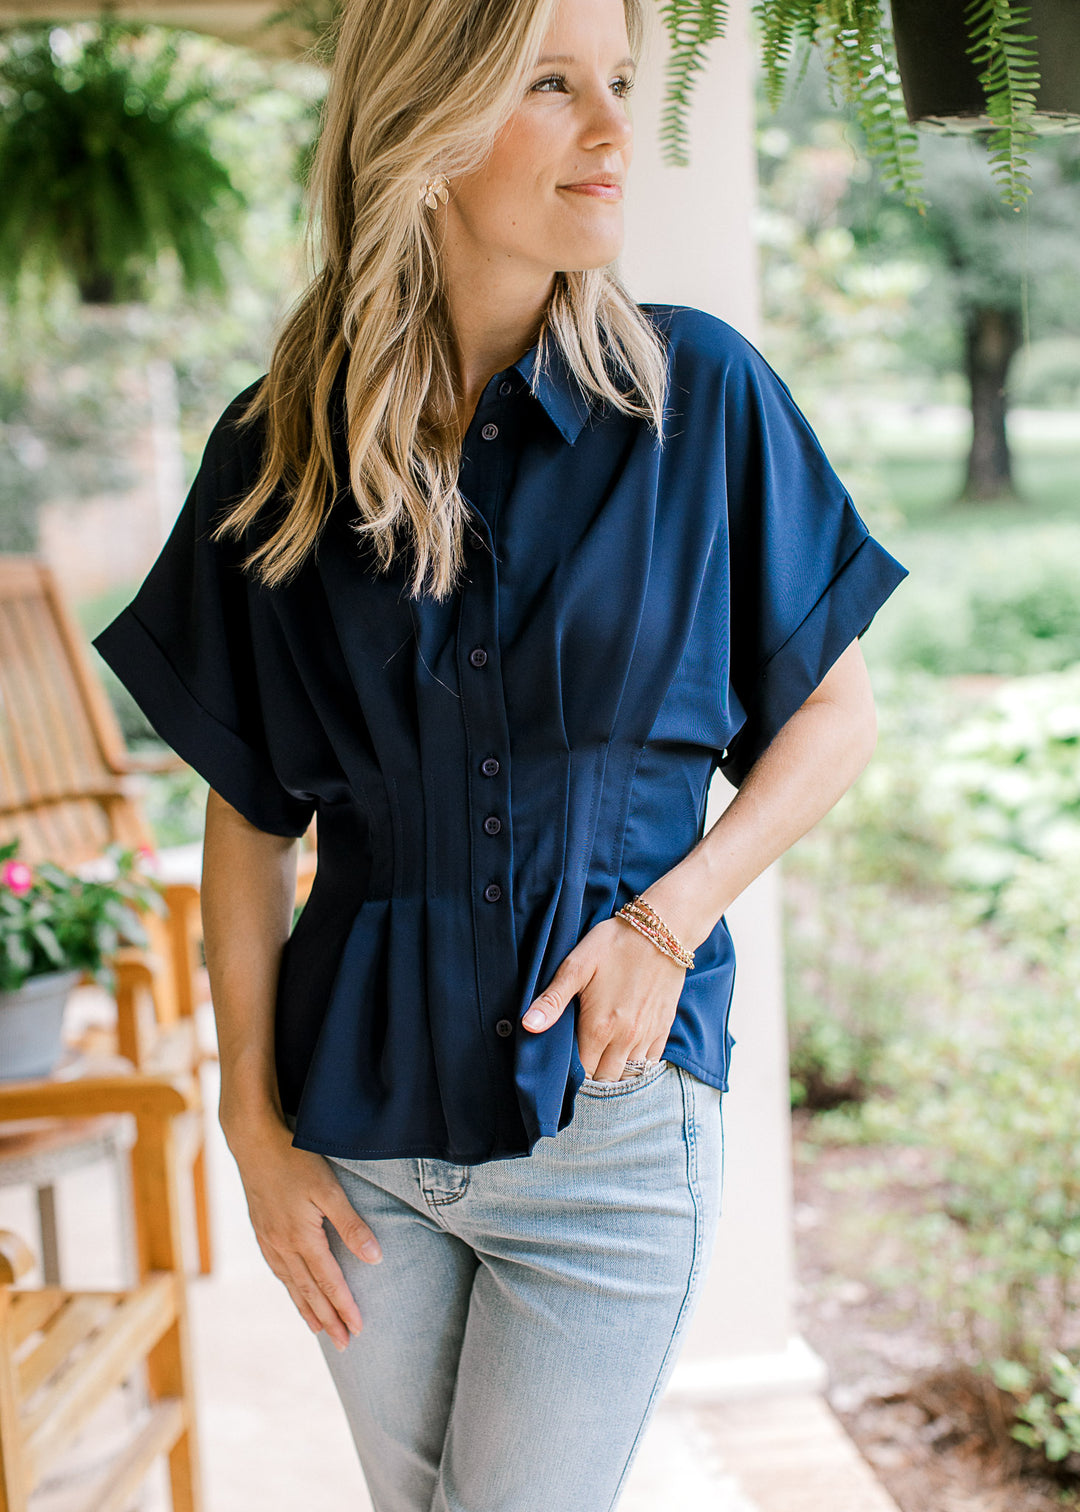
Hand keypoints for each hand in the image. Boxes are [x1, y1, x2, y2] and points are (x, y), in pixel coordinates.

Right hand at [225, 1114, 382, 1350]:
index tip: (359, 1329)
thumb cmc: (295, 1159)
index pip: (329, 1282)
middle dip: (328, 1319)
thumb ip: (351, 1225)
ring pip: (291, 1284)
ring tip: (320, 1329)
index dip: (345, 1307)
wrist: (252, 1141)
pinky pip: (277, 1269)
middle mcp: (282, 1245)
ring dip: (307, 1309)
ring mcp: (268, 1239)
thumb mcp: (328, 1189)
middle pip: (309, 1291)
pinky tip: (293, 1290)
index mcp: (301, 1238)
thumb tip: (375, 1259)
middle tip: (344, 1345)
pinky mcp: (261, 1229)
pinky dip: (289, 1287)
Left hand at [520, 915, 683, 1079]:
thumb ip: (552, 1000)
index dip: (571, 1071)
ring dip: (614, 1070)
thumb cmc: (614, 944)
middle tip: (582, 1058)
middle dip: (592, 1075)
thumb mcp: (576, 965)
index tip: (565, 1060)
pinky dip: (638, 1063)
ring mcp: (647, 1035)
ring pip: (629, 1075)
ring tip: (602, 1055)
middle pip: (606, 1080)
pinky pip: (651, 1063)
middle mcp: (625, 1038)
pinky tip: (626, 1049)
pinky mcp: (664, 1027)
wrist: (663, 929)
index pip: (582, 1071)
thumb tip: (527, 1026)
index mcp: (599, 1027)